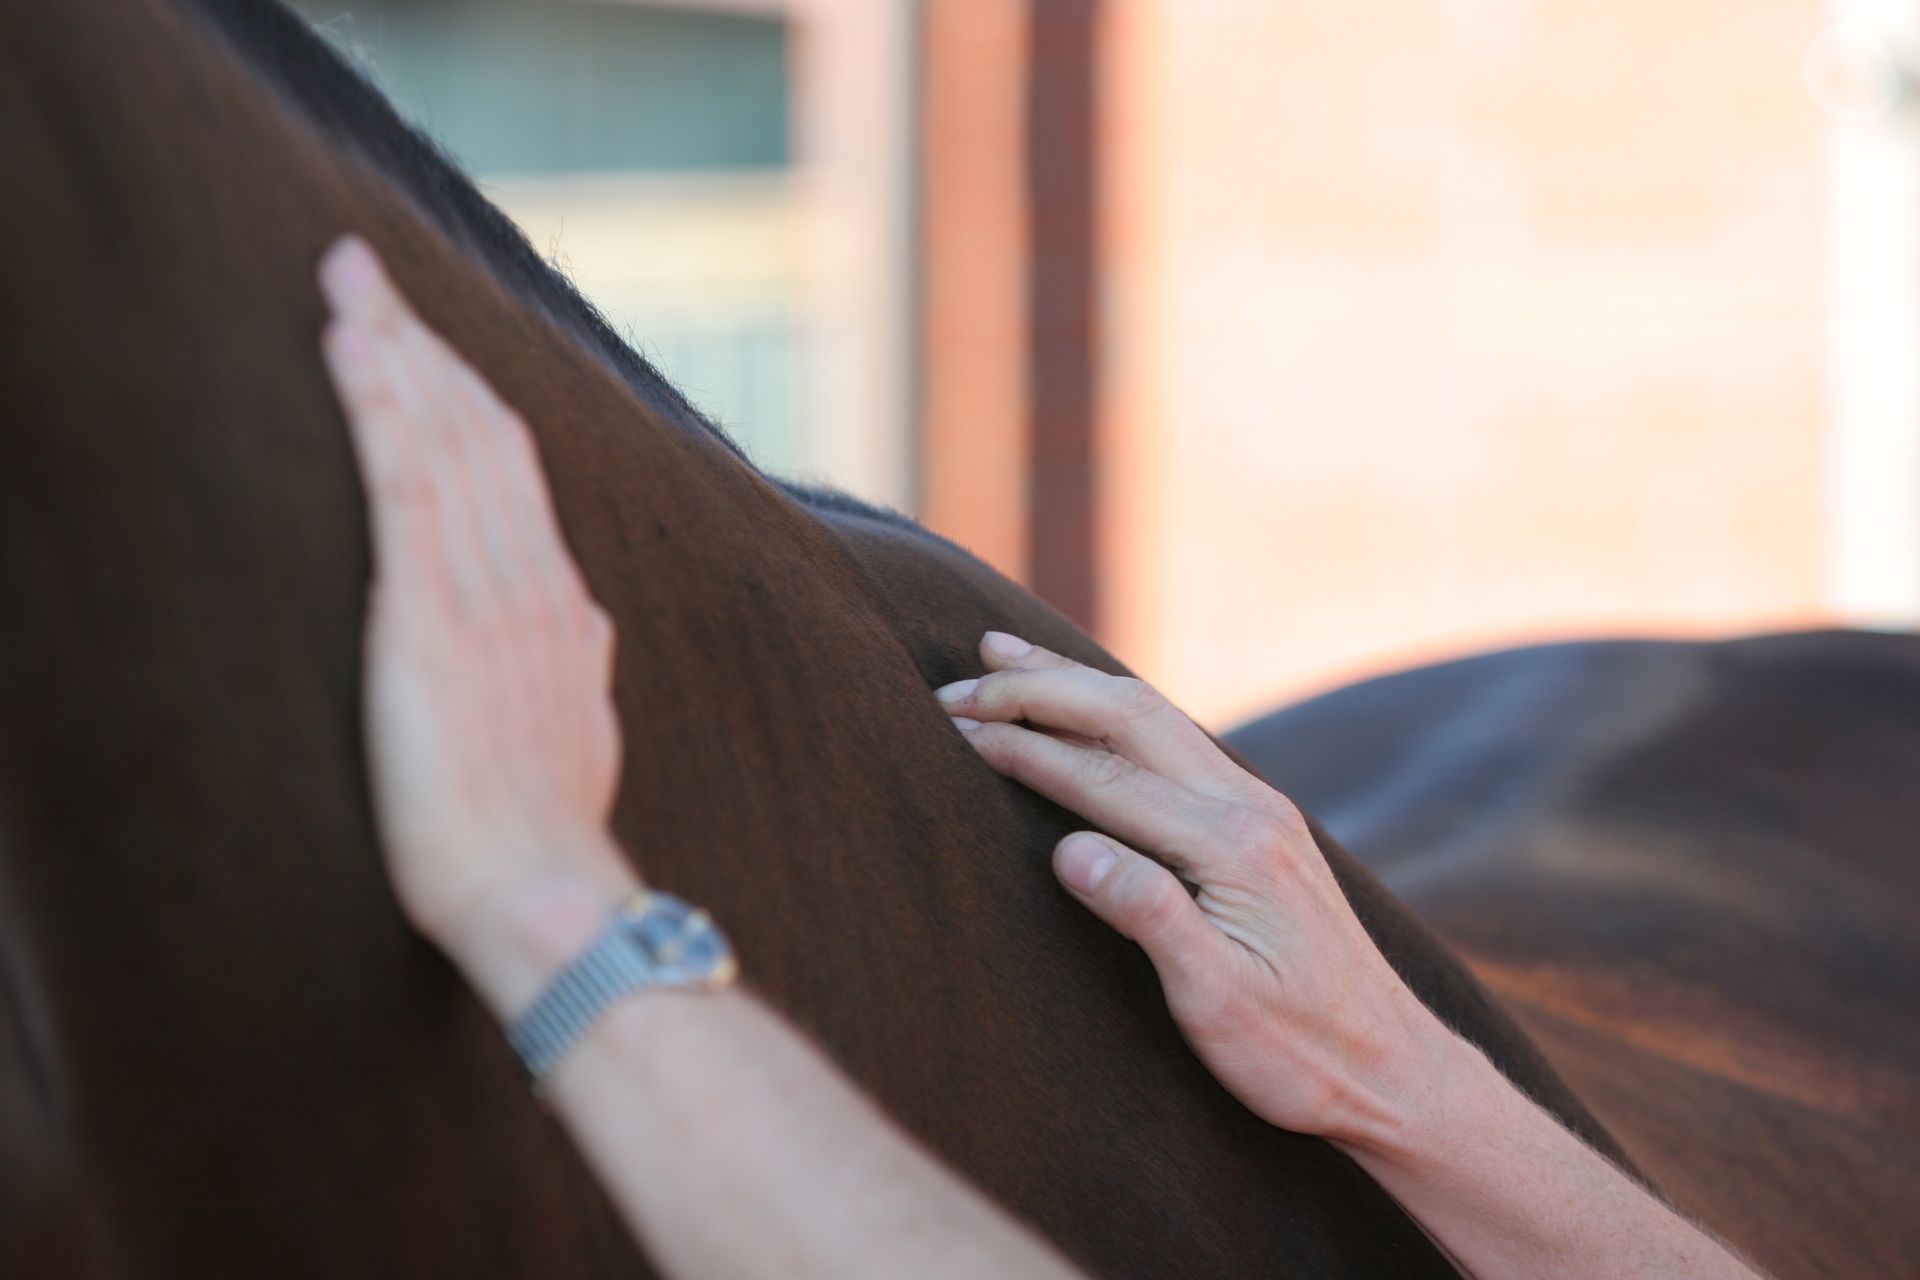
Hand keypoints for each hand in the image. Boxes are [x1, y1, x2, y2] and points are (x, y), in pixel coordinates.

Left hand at [317, 236, 637, 1012]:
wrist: (542, 892)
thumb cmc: (549, 835)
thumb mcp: (584, 733)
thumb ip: (584, 664)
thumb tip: (590, 617)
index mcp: (561, 604)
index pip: (514, 469)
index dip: (463, 393)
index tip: (423, 338)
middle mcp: (530, 579)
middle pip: (477, 430)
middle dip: (422, 341)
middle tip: (364, 267)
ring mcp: (483, 592)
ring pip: (442, 439)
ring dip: (394, 349)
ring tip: (347, 281)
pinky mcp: (427, 617)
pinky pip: (405, 483)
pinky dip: (379, 405)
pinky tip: (351, 348)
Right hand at [937, 634, 1455, 1147]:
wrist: (1394, 1071)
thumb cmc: (1300, 1054)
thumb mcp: (1218, 1003)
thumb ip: (1149, 917)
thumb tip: (1069, 849)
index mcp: (1233, 847)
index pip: (1103, 778)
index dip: (1023, 750)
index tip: (951, 729)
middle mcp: (1250, 808)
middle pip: (1128, 716)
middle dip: (1038, 689)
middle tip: (956, 684)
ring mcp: (1260, 808)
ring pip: (1153, 716)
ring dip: (1073, 682)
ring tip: (1002, 651)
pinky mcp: (1262, 824)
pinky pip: (1174, 739)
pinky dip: (1112, 710)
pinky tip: (1085, 705)